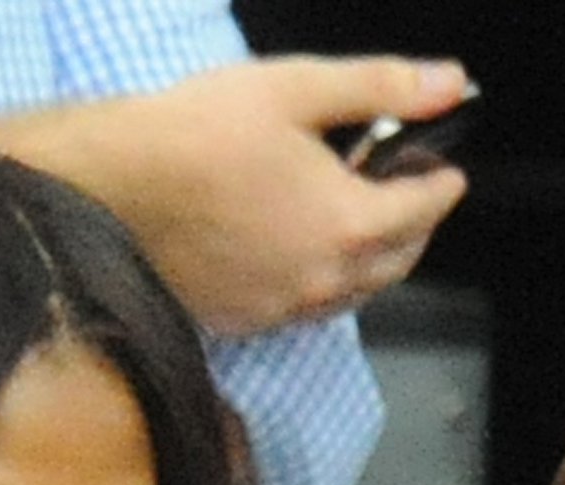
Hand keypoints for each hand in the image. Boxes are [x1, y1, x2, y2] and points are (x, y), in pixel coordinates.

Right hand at [11, 57, 472, 332]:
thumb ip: (382, 87)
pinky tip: (308, 249)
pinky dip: (326, 280)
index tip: (448, 167)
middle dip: (416, 225)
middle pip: (398, 261)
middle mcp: (324, 280)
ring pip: (355, 292)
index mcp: (348, 224)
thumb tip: (450, 83)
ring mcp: (283, 308)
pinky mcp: (247, 320)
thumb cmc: (199, 133)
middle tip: (412, 192)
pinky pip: (307, 309)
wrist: (115, 188)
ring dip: (372, 258)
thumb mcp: (298, 89)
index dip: (442, 183)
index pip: (423, 211)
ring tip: (363, 219)